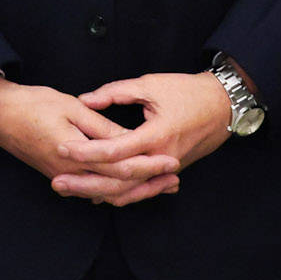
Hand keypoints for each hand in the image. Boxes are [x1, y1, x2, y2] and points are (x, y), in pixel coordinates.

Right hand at [0, 74, 180, 207]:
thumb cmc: (32, 105)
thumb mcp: (71, 108)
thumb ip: (101, 127)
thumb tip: (128, 138)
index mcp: (76, 155)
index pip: (121, 168)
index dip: (149, 166)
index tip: (172, 162)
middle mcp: (70, 173)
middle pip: (117, 188)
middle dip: (148, 185)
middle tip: (174, 181)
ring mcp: (64, 177)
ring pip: (105, 193)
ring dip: (134, 190)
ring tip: (160, 184)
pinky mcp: (59, 175)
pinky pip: (92, 190)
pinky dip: (114, 189)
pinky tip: (128, 186)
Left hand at [59, 71, 238, 200]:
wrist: (223, 105)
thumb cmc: (188, 91)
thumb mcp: (150, 85)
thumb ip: (115, 92)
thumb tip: (85, 100)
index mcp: (157, 136)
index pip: (115, 151)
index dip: (87, 150)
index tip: (62, 147)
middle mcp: (162, 159)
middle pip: (119, 180)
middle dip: (85, 183)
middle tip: (57, 183)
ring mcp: (167, 169)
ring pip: (130, 192)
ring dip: (99, 193)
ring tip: (71, 191)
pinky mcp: (169, 171)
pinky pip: (141, 189)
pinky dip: (119, 194)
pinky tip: (97, 194)